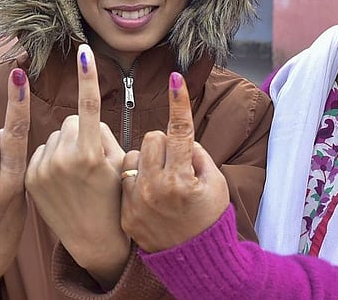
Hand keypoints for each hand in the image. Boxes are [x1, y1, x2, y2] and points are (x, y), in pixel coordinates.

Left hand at [25, 43, 127, 288]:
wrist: (93, 241)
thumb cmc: (114, 198)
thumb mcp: (119, 165)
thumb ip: (101, 135)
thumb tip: (85, 118)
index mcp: (90, 154)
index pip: (88, 106)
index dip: (88, 77)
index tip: (85, 52)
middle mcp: (63, 160)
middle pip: (70, 121)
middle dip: (81, 132)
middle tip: (91, 161)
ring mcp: (42, 170)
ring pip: (55, 136)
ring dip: (64, 146)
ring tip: (74, 176)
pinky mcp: (28, 178)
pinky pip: (41, 151)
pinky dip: (50, 159)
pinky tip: (60, 182)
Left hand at [121, 72, 228, 252]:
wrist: (192, 260)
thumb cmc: (208, 217)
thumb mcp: (216, 184)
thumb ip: (197, 155)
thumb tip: (179, 136)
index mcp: (182, 179)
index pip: (180, 131)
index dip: (179, 102)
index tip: (175, 77)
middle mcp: (156, 188)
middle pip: (152, 137)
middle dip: (163, 144)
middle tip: (172, 163)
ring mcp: (136, 200)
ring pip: (132, 155)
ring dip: (144, 161)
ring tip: (156, 182)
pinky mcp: (123, 210)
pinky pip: (122, 176)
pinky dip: (131, 179)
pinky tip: (144, 196)